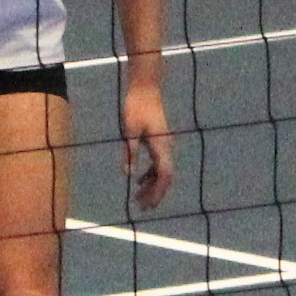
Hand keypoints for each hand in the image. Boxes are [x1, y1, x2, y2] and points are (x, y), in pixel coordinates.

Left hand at [116, 79, 176, 214]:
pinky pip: (158, 163)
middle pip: (165, 178)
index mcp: (161, 146)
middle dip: (155, 194)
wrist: (145, 87)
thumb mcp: (129, 131)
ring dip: (152, 186)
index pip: (164, 176)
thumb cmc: (136, 106)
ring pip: (162, 171)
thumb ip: (130, 153)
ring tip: (138, 198)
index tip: (147, 205)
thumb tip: (129, 174)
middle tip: (142, 208)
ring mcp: (164, 144)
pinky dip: (150, 174)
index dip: (157, 193)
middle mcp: (166, 147)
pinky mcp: (159, 140)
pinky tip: (139, 181)